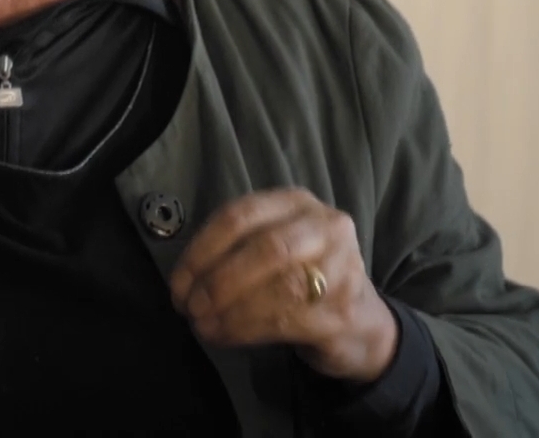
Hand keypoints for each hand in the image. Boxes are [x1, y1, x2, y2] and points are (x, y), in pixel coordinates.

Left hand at [169, 188, 397, 382]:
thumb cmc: (300, 276)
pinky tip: (225, 336)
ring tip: (203, 325)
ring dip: (230, 310)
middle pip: (263, 248)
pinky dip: (246, 329)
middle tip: (190, 307)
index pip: (239, 216)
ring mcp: (342, 268)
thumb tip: (185, 280)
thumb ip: (233, 250)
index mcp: (296, 202)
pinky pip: (286, 320)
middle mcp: (325, 227)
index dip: (201, 250)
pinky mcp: (343, 311)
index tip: (178, 282)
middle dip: (217, 280)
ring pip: (278, 287)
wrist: (360, 322)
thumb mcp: (270, 245)